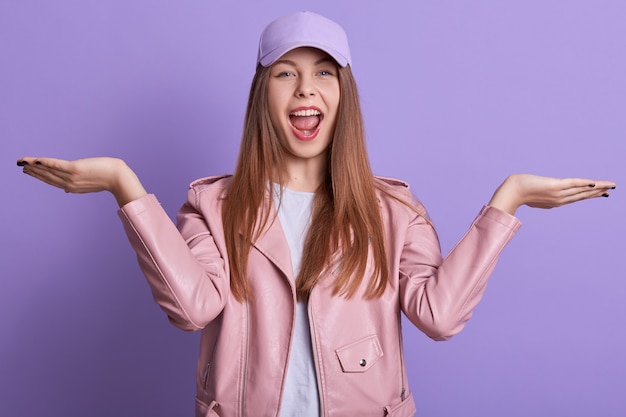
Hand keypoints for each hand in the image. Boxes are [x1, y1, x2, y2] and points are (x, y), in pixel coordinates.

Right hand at [17, 157, 146, 206]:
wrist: (119, 179)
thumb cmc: (109, 177)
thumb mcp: (90, 183)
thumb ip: (77, 185)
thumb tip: (66, 190)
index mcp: (73, 188)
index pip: (53, 181)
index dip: (40, 176)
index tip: (30, 171)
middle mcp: (70, 184)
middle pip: (48, 177)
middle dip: (34, 171)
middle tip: (22, 166)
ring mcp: (72, 177)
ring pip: (49, 171)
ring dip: (35, 166)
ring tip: (24, 162)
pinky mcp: (76, 169)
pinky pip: (56, 165)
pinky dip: (45, 162)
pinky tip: (36, 160)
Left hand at [488, 174, 615, 214]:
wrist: (511, 192)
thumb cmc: (517, 192)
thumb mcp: (531, 195)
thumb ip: (539, 195)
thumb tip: (543, 193)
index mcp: (554, 202)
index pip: (575, 198)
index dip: (588, 195)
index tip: (599, 193)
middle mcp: (559, 200)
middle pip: (582, 195)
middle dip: (597, 193)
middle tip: (610, 189)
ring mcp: (558, 194)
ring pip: (581, 191)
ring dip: (597, 188)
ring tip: (610, 186)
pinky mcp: (555, 186)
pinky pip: (574, 184)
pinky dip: (586, 184)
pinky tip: (596, 184)